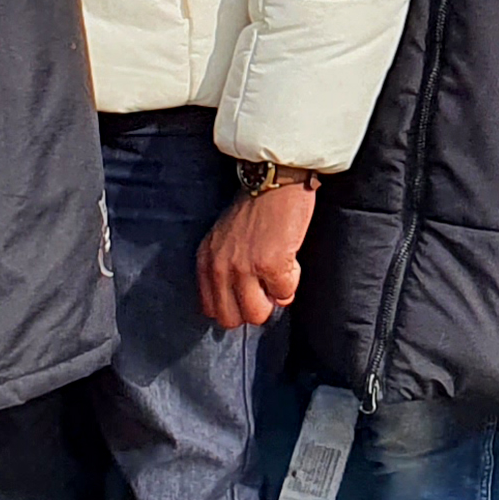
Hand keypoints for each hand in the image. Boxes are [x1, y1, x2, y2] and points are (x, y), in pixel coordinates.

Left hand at [199, 181, 318, 329]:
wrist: (275, 180)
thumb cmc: (256, 207)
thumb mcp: (224, 239)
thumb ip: (225, 269)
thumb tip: (247, 302)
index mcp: (206, 261)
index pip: (211, 309)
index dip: (235, 307)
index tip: (250, 294)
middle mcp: (219, 267)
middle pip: (232, 319)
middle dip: (254, 309)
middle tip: (267, 287)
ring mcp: (244, 268)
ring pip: (259, 314)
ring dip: (274, 298)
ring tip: (279, 273)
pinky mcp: (270, 265)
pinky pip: (285, 294)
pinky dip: (292, 280)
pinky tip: (290, 258)